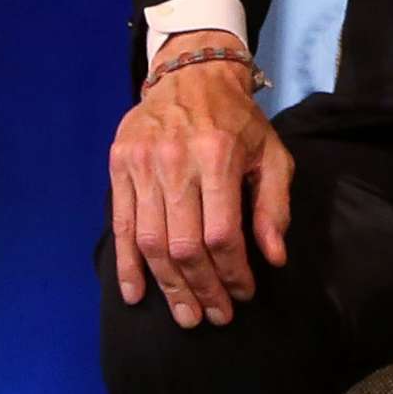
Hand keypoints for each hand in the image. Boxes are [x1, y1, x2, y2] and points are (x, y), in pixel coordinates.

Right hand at [107, 34, 294, 327]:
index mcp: (217, 158)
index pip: (222, 233)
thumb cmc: (239, 121)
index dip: (233, 271)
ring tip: (186, 315)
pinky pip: (119, 226)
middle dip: (201, 288)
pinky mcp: (117, 168)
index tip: (243, 294)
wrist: (191, 76)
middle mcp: (174, 163)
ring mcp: (140, 166)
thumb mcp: (272, 155)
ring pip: (150, 242)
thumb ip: (274, 206)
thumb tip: (274, 258)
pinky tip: (137, 294)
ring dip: (169, 286)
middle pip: (184, 245)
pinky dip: (127, 265)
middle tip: (214, 317)